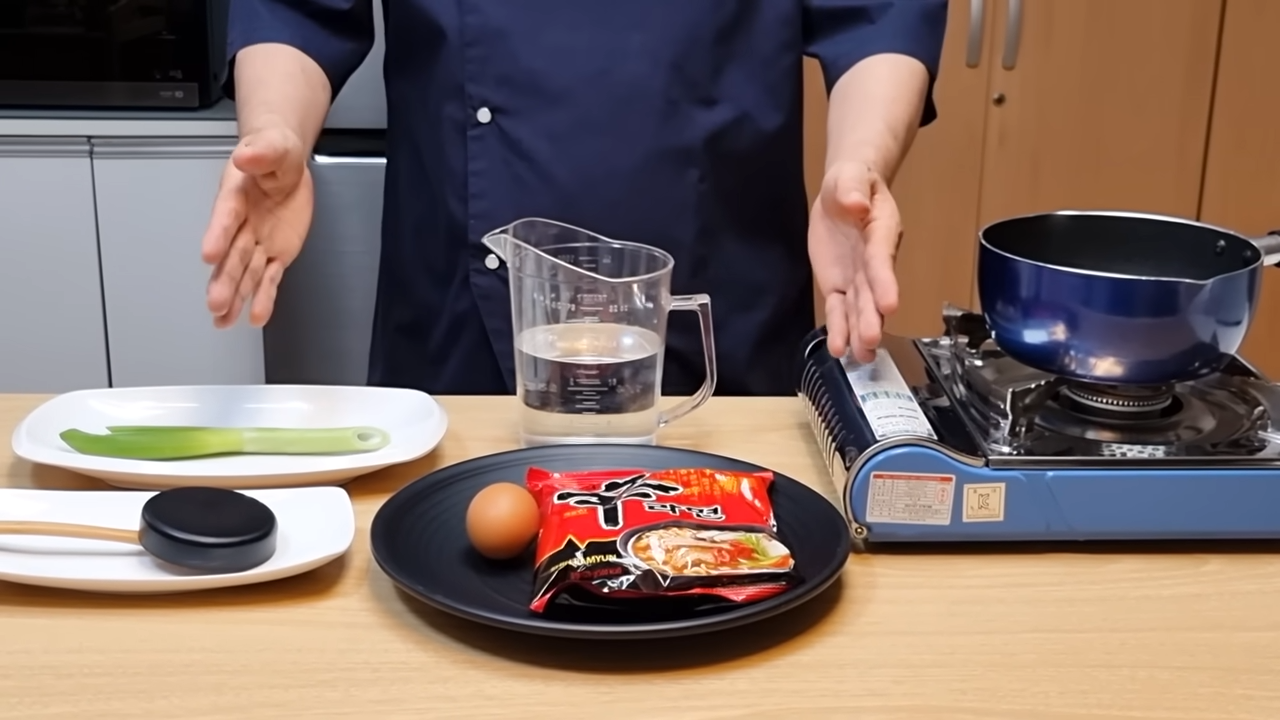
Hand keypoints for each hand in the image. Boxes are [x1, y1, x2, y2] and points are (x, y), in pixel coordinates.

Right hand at [201, 126, 313, 327]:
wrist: (285, 163)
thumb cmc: (273, 154)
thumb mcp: (273, 146)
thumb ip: (262, 152)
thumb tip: (246, 156)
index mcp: (235, 198)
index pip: (225, 219)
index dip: (217, 236)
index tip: (209, 254)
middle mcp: (242, 225)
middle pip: (231, 256)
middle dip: (224, 280)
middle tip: (215, 302)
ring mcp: (258, 242)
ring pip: (245, 273)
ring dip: (235, 296)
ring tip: (223, 319)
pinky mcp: (277, 253)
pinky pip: (270, 278)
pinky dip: (264, 297)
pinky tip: (255, 317)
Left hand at [808, 161, 902, 363]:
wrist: (846, 191)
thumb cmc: (853, 181)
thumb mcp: (850, 176)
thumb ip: (852, 188)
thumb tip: (856, 204)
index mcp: (880, 232)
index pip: (881, 259)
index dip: (884, 281)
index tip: (889, 304)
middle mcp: (872, 261)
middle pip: (872, 291)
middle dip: (871, 316)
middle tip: (871, 341)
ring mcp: (856, 276)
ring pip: (859, 307)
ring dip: (858, 331)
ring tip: (861, 356)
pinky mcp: (839, 284)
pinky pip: (839, 308)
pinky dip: (838, 328)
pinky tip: (840, 349)